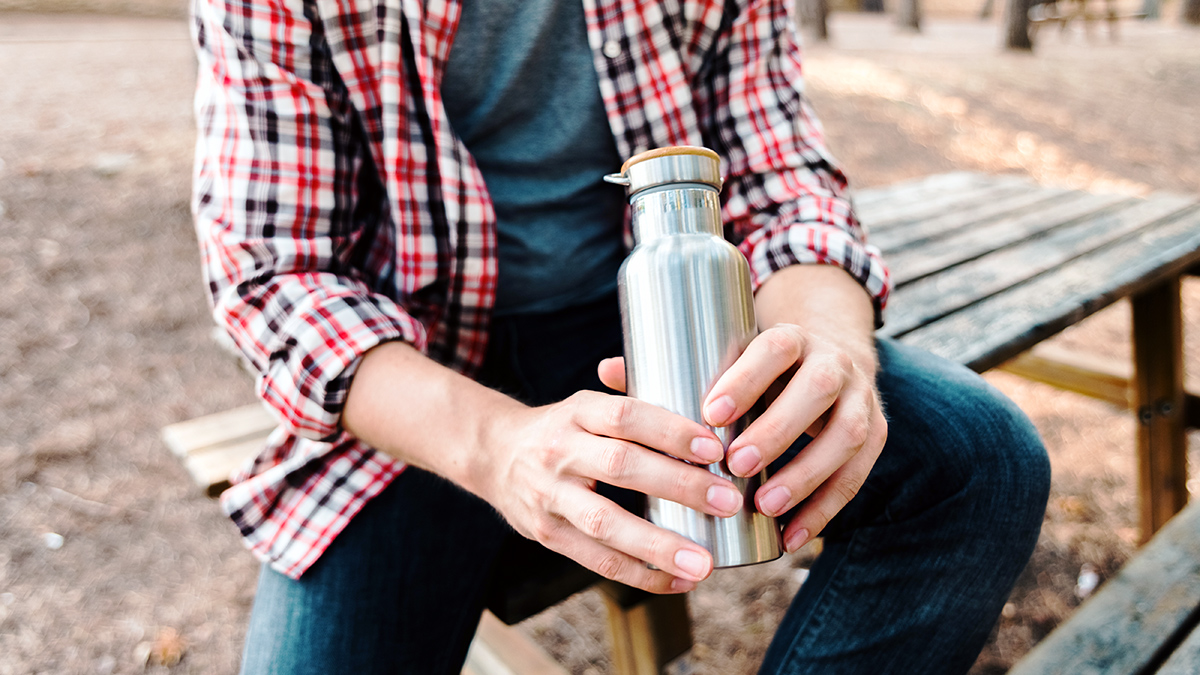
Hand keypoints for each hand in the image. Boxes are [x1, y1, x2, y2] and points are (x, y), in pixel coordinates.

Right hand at [478, 391, 744, 593]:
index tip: (713, 448)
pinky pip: (596, 560)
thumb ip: (634, 396)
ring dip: (658, 545)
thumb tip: (696, 396)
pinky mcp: (547, 535)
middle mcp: (559, 451)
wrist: (493, 454)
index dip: (669, 431)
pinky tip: (679, 581)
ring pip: (605, 524)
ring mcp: (550, 496)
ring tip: (703, 563)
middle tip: (726, 501)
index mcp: (576, 412)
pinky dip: (641, 575)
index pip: (625, 416)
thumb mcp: (586, 403)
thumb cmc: (561, 428)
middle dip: (678, 486)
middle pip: (621, 467)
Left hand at [598, 323, 886, 553]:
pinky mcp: (875, 434)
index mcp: (791, 337)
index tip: (711, 413)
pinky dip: (827, 508)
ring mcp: (861, 398)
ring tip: (765, 506)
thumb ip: (671, 366)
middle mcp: (833, 361)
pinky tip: (794, 536)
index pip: (774, 347)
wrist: (830, 355)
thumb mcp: (727, 357)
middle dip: (778, 429)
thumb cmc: (759, 367)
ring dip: (807, 474)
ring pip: (845, 434)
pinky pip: (858, 474)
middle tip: (736, 465)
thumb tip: (608, 370)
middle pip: (816, 388)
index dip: (746, 378)